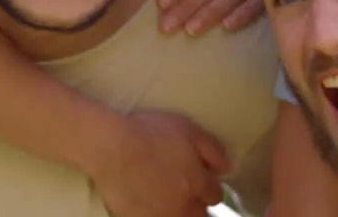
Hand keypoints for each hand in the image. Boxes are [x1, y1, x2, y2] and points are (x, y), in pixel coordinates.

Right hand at [93, 111, 230, 216]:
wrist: (111, 148)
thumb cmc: (148, 134)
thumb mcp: (186, 129)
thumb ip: (212, 149)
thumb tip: (226, 168)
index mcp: (198, 184)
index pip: (215, 195)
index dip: (209, 186)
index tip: (201, 180)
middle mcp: (184, 206)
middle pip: (200, 214)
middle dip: (196, 204)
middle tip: (184, 191)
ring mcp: (161, 216)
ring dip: (178, 211)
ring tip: (166, 199)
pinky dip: (153, 212)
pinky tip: (148, 203)